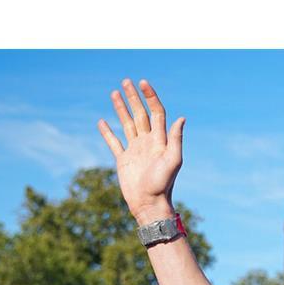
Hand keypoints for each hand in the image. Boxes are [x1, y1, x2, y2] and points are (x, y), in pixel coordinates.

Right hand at [97, 79, 184, 223]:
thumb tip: (181, 118)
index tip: (143, 83)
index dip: (151, 97)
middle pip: (140, 114)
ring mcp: (135, 150)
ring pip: (127, 124)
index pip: (156, 112)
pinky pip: (114, 142)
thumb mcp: (173, 161)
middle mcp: (148, 142)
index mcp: (160, 140)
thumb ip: (175, 139)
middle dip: (134, 97)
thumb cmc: (163, 184)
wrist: (149, 203)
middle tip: (126, 81)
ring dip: (121, 108)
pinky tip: (102, 121)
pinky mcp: (123, 160)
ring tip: (114, 93)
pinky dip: (107, 132)